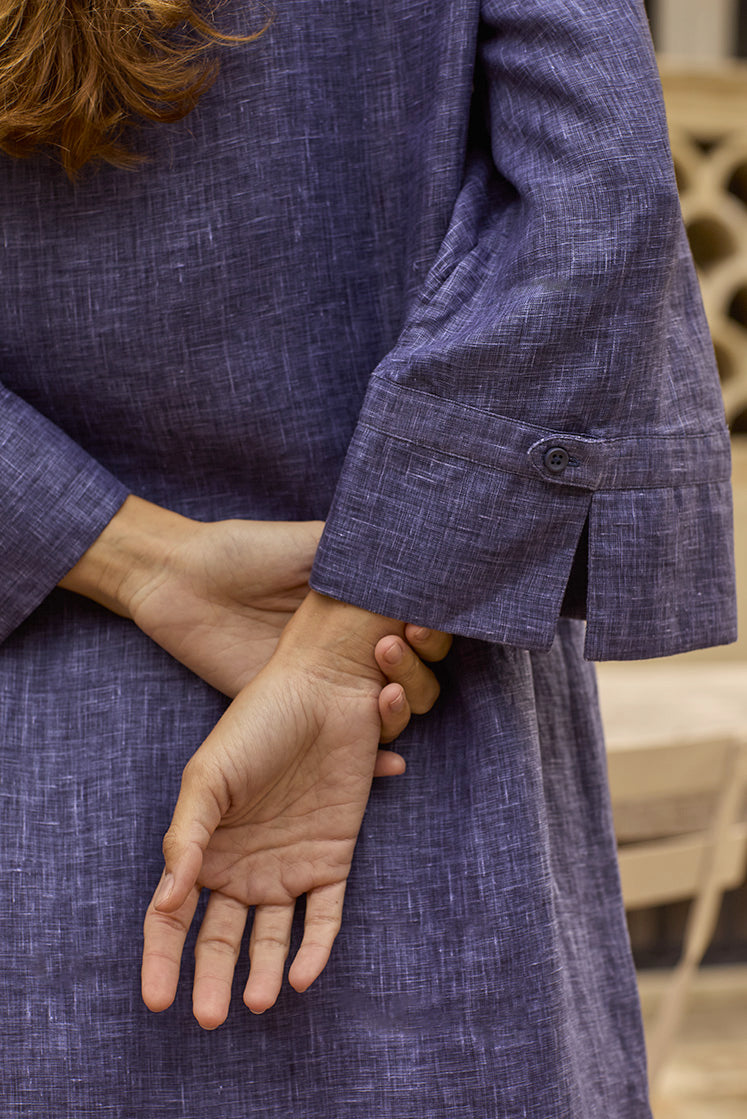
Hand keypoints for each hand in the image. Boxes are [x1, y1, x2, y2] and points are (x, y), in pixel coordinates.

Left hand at [59, 496, 450, 749]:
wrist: (181, 582)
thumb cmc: (247, 552)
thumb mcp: (313, 542)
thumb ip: (363, 551)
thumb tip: (417, 550)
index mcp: (361, 607)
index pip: (417, 626)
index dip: (431, 631)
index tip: (420, 624)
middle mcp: (351, 647)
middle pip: (414, 671)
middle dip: (420, 667)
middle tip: (396, 647)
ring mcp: (324, 683)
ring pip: (392, 709)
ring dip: (404, 705)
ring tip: (385, 694)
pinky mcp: (292, 710)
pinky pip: (349, 744)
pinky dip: (378, 756)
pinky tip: (388, 762)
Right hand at [141, 592, 409, 1026]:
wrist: (323, 690)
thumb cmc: (257, 723)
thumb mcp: (209, 776)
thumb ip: (186, 836)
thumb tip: (167, 900)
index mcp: (202, 847)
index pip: (172, 915)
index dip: (161, 958)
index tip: (157, 999)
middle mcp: (242, 864)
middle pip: (221, 938)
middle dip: (212, 980)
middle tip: (208, 1017)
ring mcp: (287, 865)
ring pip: (272, 938)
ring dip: (264, 972)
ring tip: (257, 1000)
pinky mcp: (332, 858)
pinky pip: (324, 916)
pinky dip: (314, 947)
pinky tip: (301, 974)